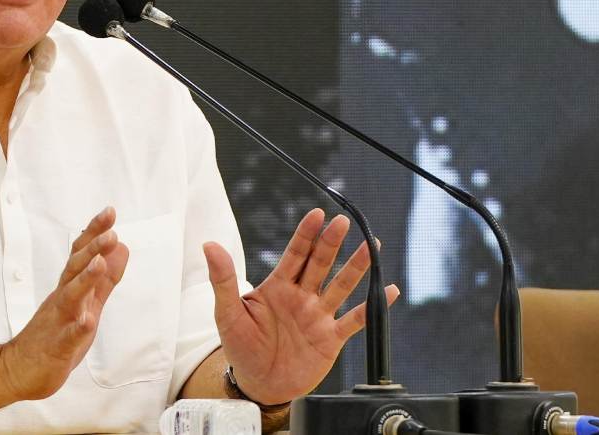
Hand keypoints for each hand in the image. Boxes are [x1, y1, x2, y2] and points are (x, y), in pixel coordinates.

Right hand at [0, 206, 129, 400]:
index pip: (81, 254)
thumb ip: (105, 279)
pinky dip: (77, 328)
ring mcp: (57, 322)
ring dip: (85, 279)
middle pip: (75, 269)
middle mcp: (61, 299)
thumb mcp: (86, 304)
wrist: (19, 369)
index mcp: (69, 289)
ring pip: (71, 297)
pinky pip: (67, 337)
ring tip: (99, 263)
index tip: (109, 212)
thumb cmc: (54, 335)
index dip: (95, 233)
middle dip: (92, 249)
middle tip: (111, 232)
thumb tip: (122, 249)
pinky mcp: (56, 348)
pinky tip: (88, 321)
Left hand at [204, 208, 399, 404]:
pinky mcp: (331, 338)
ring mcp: (318, 316)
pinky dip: (373, 307)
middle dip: (332, 243)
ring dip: (357, 267)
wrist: (258, 383)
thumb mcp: (227, 313)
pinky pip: (355, 319)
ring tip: (373, 245)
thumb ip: (222, 280)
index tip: (317, 214)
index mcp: (277, 287)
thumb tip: (209, 245)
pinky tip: (389, 291)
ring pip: (341, 286)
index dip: (306, 235)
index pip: (295, 255)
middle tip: (344, 222)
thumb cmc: (240, 347)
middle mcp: (301, 296)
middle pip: (320, 264)